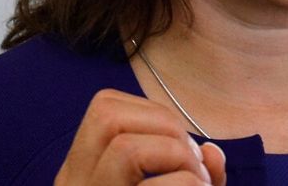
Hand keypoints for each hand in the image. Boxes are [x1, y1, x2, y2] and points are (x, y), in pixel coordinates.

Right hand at [54, 89, 226, 184]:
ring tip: (197, 184)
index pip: (104, 110)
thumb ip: (191, 173)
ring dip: (176, 155)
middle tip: (193, 165)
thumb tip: (212, 152)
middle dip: (164, 124)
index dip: (152, 115)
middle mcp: (75, 183)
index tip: (179, 149)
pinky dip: (192, 184)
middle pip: (106, 114)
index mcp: (81, 173)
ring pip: (125, 147)